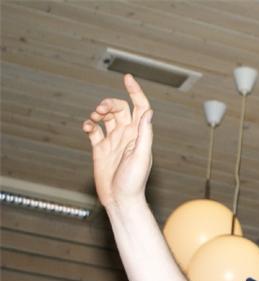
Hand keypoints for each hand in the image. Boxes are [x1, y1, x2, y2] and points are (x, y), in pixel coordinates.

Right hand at [82, 74, 152, 207]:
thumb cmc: (134, 182)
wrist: (121, 200)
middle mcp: (127, 136)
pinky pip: (94, 131)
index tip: (127, 78)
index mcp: (139, 135)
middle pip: (120, 109)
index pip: (140, 107)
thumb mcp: (141, 157)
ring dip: (99, 111)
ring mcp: (114, 142)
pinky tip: (87, 127)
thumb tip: (148, 112)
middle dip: (110, 103)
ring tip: (95, 116)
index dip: (135, 92)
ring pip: (107, 117)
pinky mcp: (101, 149)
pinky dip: (89, 124)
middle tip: (102, 109)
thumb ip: (144, 134)